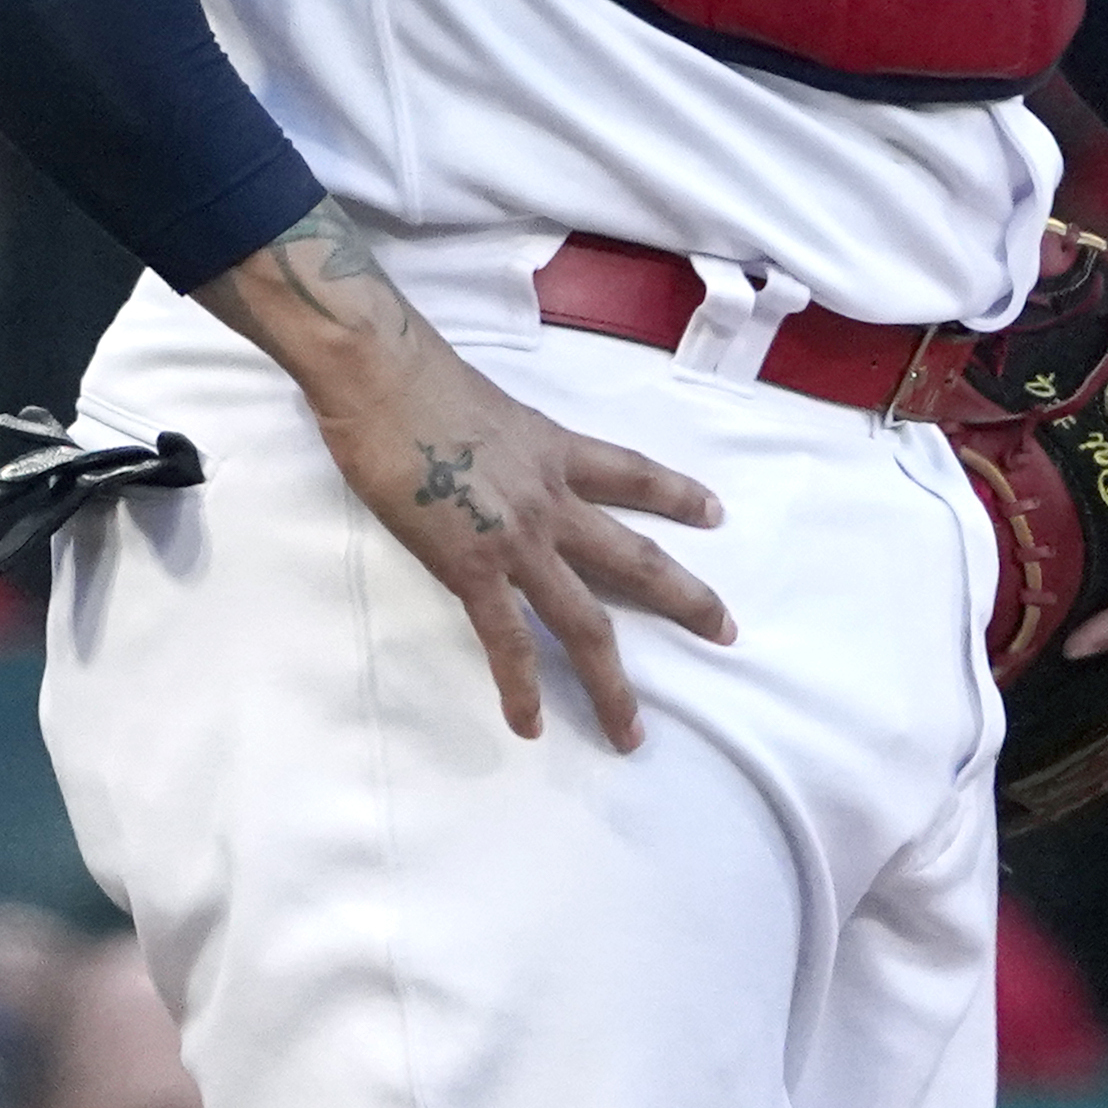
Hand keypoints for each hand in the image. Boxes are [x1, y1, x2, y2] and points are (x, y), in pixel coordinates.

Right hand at [304, 317, 736, 748]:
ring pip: (585, 621)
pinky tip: (529, 727)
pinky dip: (521, 689)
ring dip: (611, 683)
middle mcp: (552, 500)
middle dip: (685, 599)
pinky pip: (507, 642)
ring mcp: (518, 540)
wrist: (381, 375)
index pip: (630, 474)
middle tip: (726, 631)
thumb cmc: (418, 376)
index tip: (715, 513)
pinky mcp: (472, 569)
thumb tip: (489, 462)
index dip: (676, 495)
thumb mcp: (487, 406)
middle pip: (634, 559)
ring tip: (630, 732)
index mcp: (553, 450)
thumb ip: (503, 445)